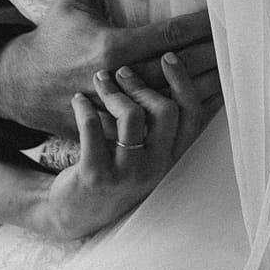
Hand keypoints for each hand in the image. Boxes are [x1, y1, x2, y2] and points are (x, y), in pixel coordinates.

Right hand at [0, 0, 220, 137]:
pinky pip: (162, 123)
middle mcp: (121, 79)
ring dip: (208, 87)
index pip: (170, 35)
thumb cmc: (52, 40)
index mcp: (111, 47)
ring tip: (237, 76)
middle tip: (245, 46)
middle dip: (215, 57)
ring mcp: (122, 108)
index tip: (227, 17)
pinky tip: (211, 105)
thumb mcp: (68, 0)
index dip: (202, 26)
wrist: (22, 89)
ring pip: (177, 98)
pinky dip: (188, 114)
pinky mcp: (121, 127)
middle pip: (182, 68)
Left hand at [40, 52, 207, 239]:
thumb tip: (187, 78)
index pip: (192, 114)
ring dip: (113, 90)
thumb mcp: (147, 154)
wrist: (76, 212)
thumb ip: (163, 125)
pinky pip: (93, 128)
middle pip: (166, 110)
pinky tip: (79, 101)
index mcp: (171, 157)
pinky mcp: (96, 175)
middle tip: (122, 72)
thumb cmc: (115, 171)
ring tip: (99, 82)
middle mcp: (155, 167)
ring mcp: (126, 174)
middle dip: (142, 83)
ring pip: (131, 116)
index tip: (168, 57)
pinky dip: (85, 106)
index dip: (183, 82)